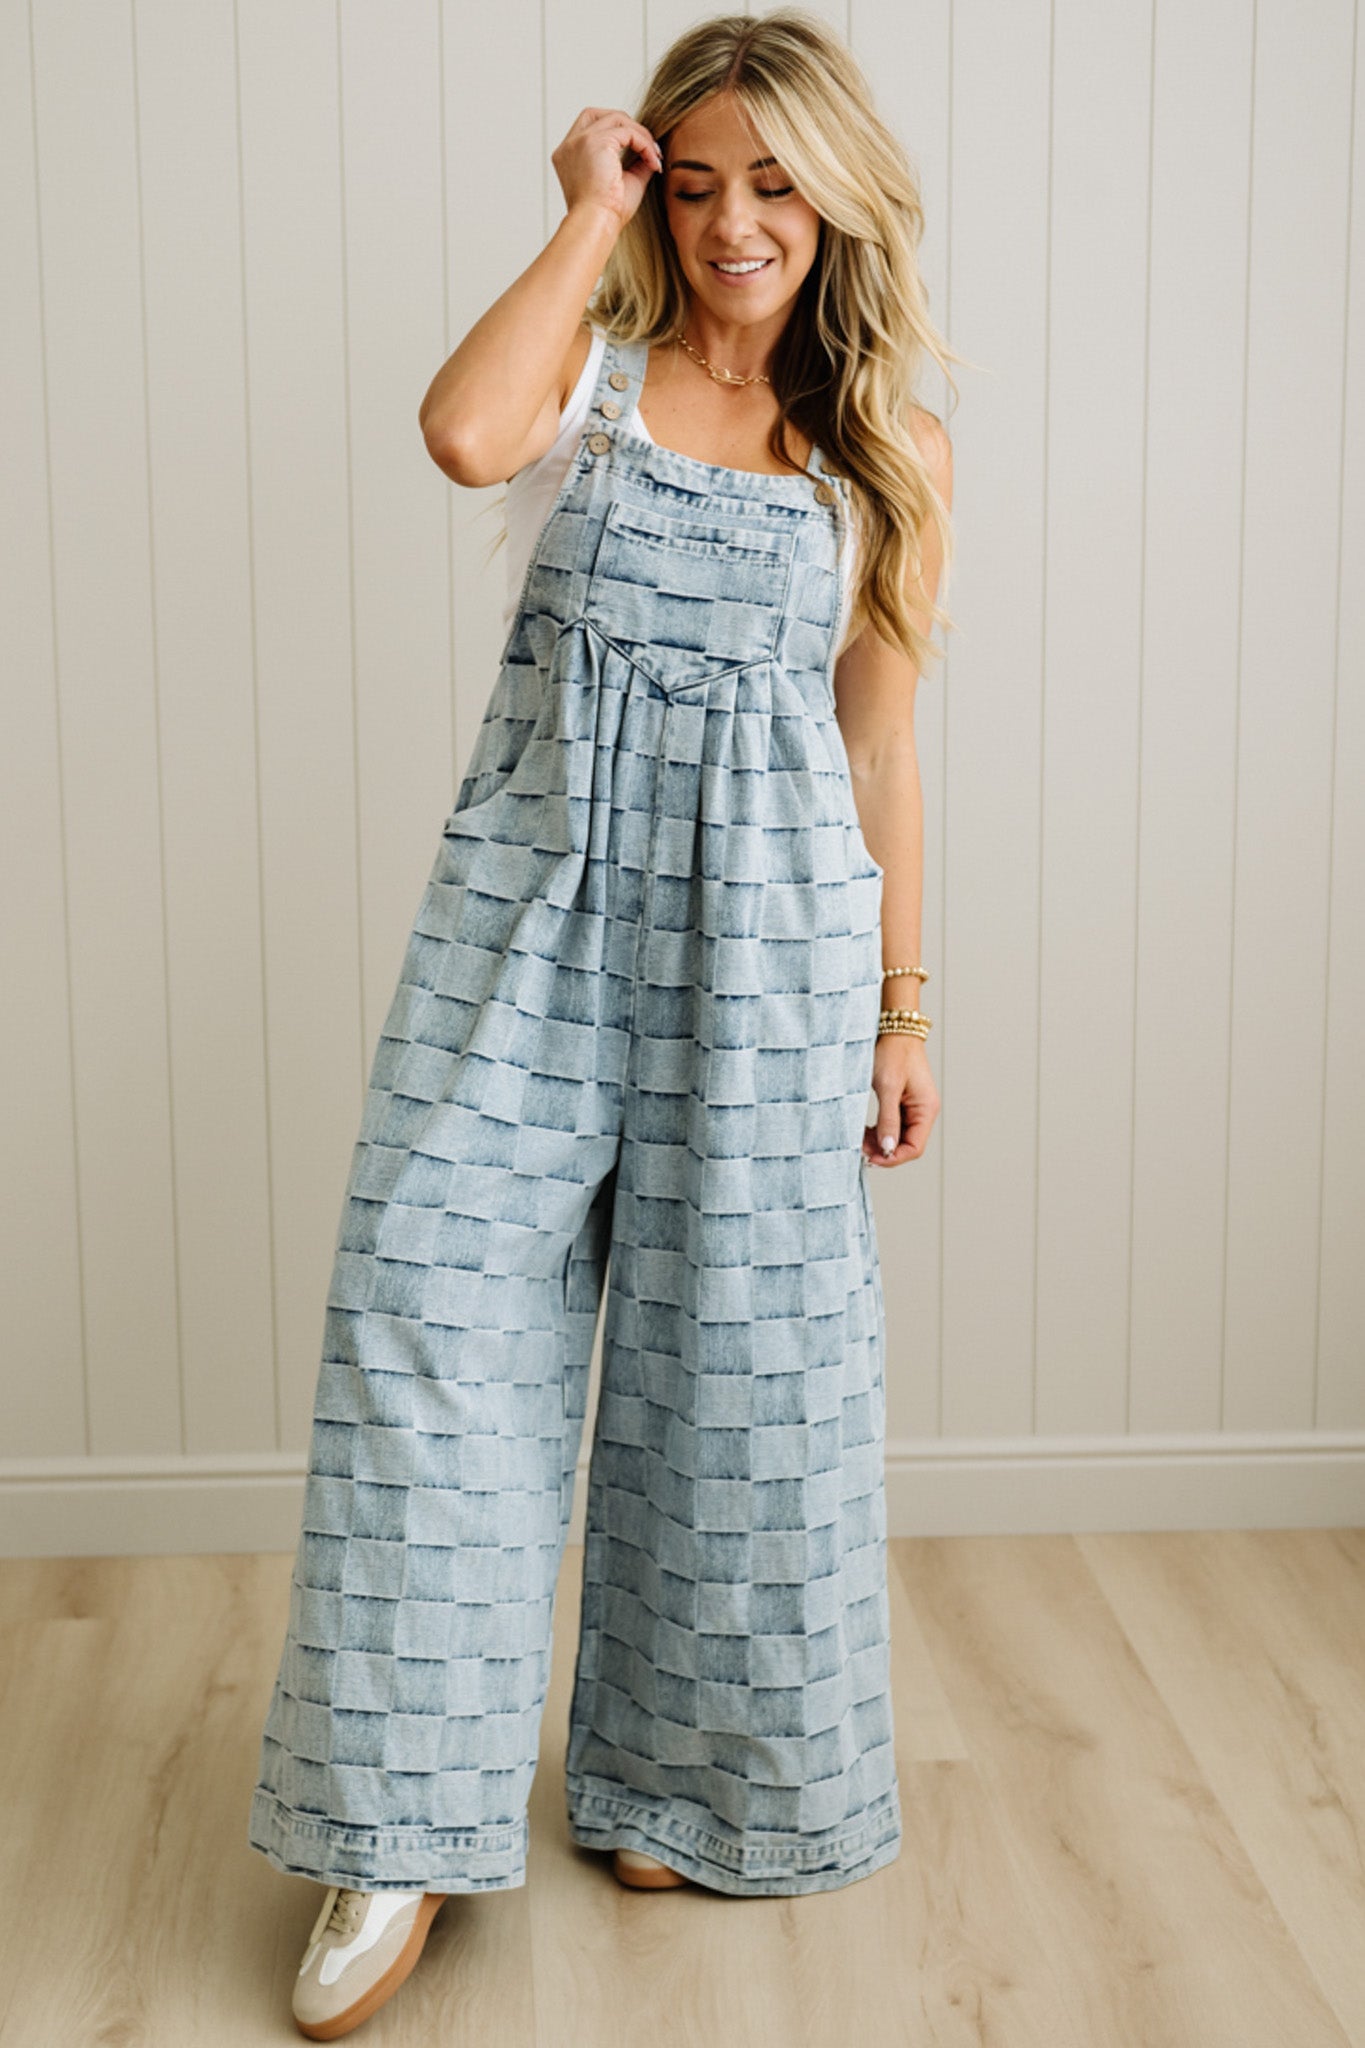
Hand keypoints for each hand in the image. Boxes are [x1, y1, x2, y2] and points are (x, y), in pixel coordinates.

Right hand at [553, 106, 662, 229]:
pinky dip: (644, 143)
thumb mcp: (622, 181)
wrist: (597, 224)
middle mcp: (569, 145)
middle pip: (600, 114)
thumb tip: (652, 150)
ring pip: (616, 119)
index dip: (617, 133)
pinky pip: (627, 131)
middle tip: (647, 147)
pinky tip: (653, 161)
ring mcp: (580, 140)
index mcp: (569, 156)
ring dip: (640, 135)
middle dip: (626, 126)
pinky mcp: (595, 141)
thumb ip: (634, 162)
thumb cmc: (606, 213)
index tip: (639, 153)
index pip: (591, 128)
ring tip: (654, 157)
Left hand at [863, 1035, 939, 1165]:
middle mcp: (923, 1111)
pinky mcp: (903, 1103)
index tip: (870, 1158)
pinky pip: (892, 1125)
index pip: (914, 1148)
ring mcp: (913, 1108)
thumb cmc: (893, 1053)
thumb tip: (887, 1148)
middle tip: (859, 1148)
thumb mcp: (887, 1088)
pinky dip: (878, 1131)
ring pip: (897, 1137)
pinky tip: (864, 1131)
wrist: (894, 1030)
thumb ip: (888, 1119)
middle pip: (906, 1145)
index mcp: (926, 1109)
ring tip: (859, 1140)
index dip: (893, 1157)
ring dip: (879, 1142)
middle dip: (883, 1150)